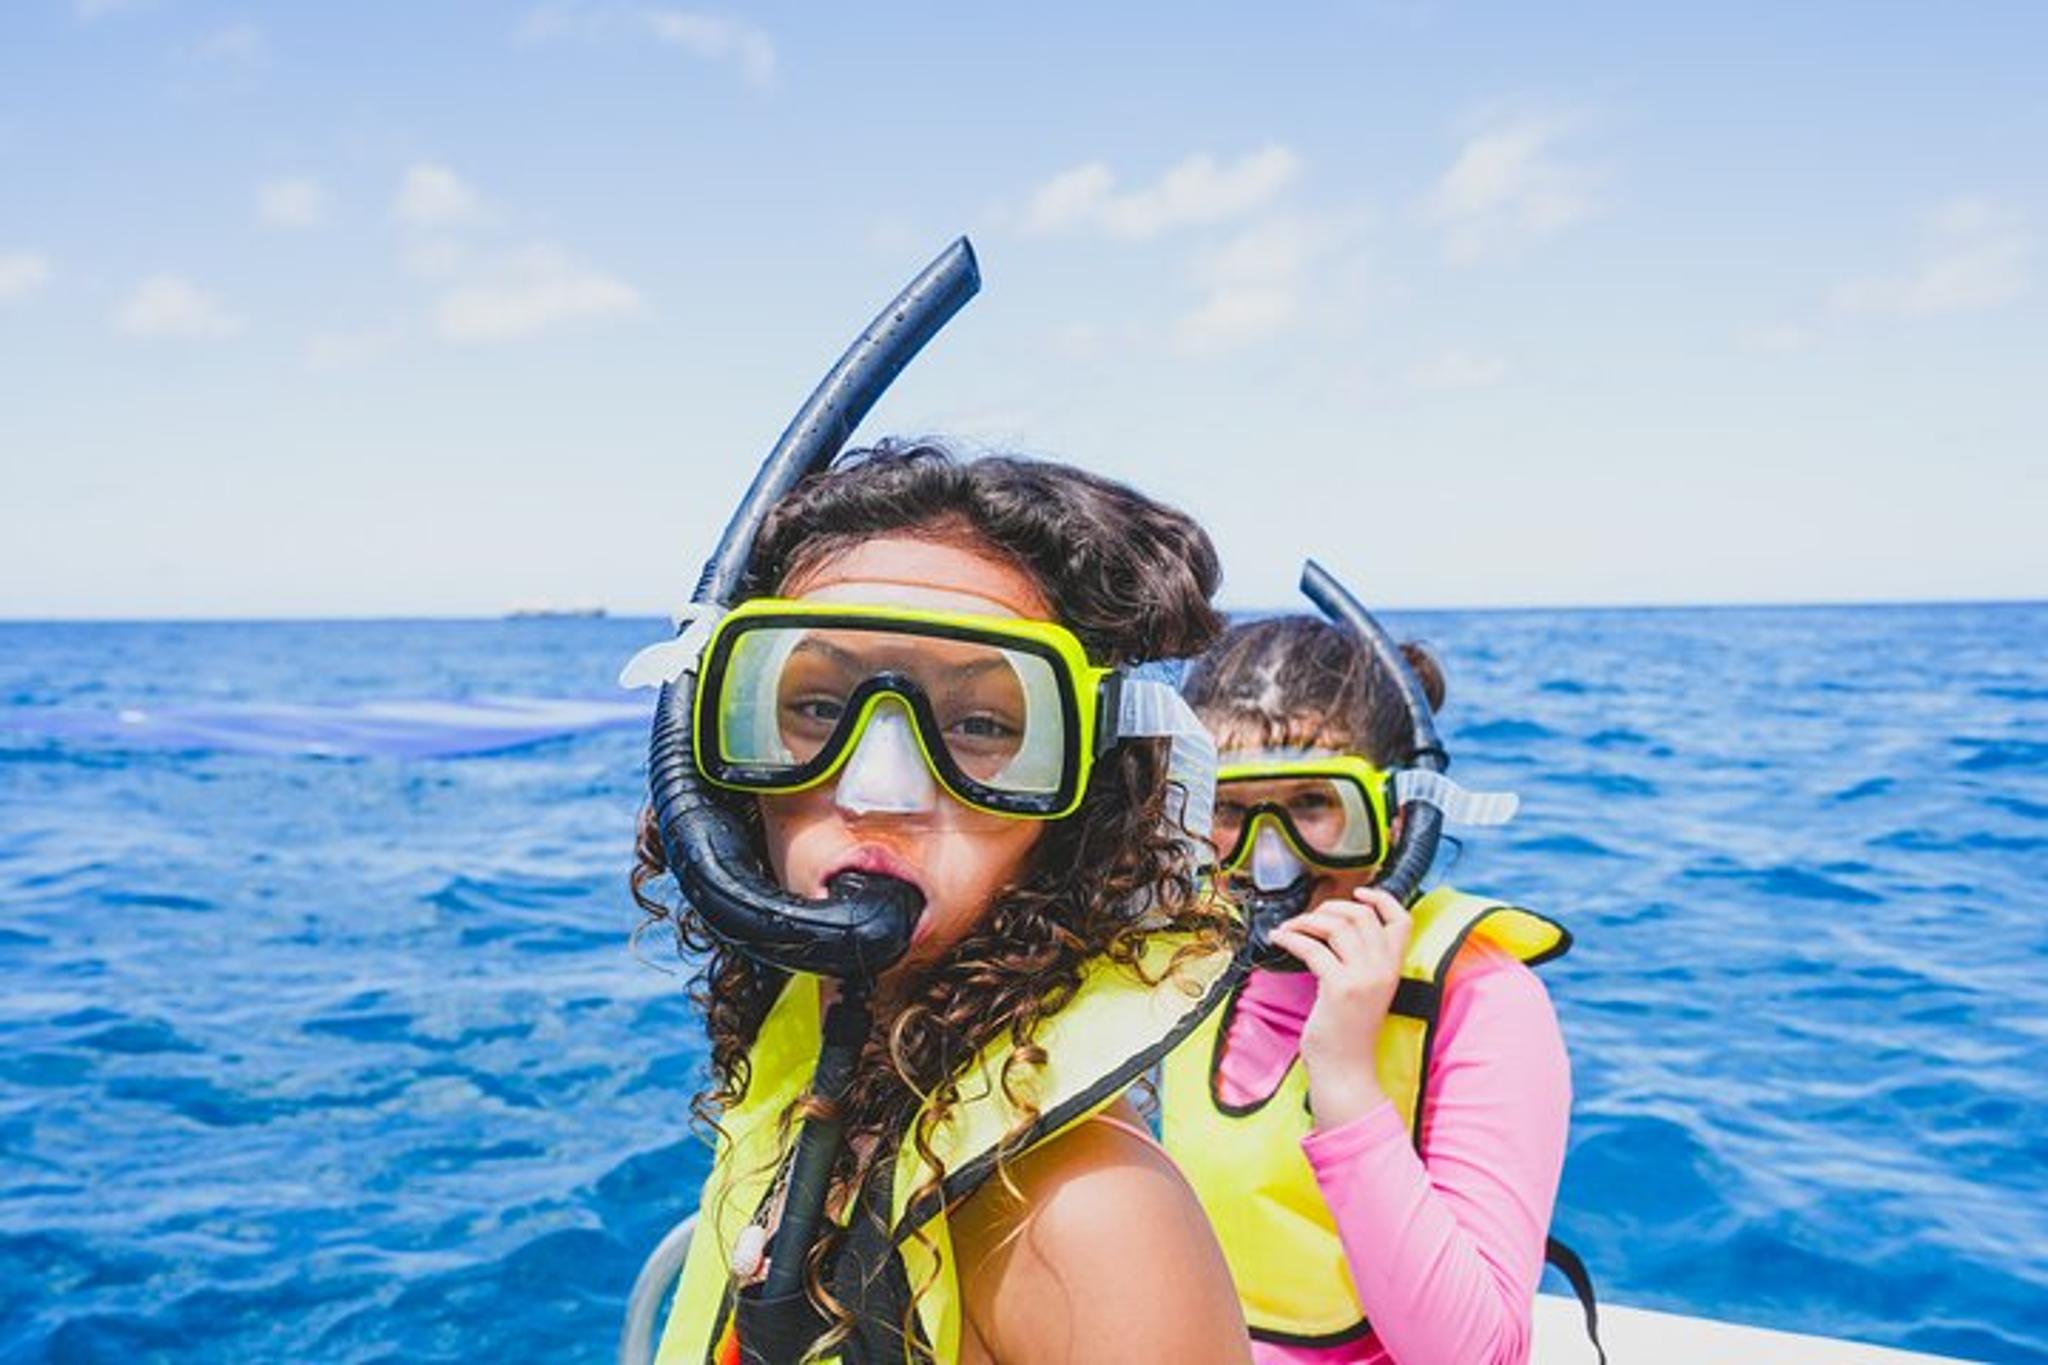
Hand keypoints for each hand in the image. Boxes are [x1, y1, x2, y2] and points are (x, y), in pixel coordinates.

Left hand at [1267, 885, 1412, 1128]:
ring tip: (1290, 927)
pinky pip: (1312, 948)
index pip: (1402, 920)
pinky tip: (1278, 938)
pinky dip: (1291, 937)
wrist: (1346, 1069)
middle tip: (1309, 917)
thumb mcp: (1366, 990)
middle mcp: (1383, 969)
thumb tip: (1335, 926)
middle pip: (1361, 915)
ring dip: (1306, 920)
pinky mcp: (1339, 988)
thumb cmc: (1348, 1030)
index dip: (1382, 899)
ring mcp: (1363, 978)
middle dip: (1330, 908)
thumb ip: (1361, 962)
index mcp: (1393, 968)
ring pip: (1337, 926)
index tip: (1358, 892)